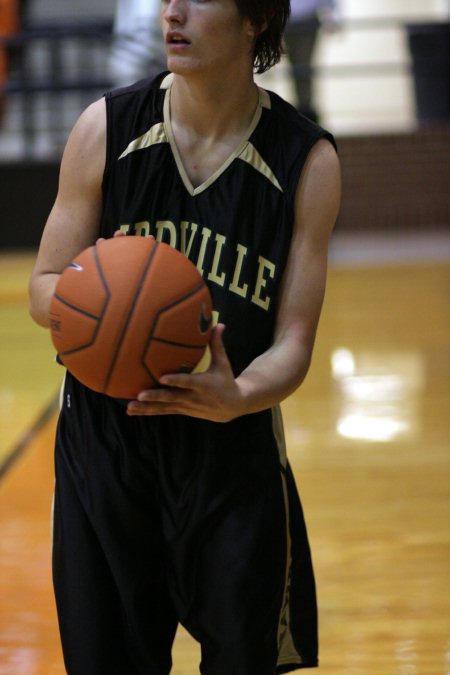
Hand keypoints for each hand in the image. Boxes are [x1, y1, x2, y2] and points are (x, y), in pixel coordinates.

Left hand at [126, 325, 245, 421]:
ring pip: (164, 407)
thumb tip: (218, 323)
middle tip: (140, 395)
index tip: (162, 378)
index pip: (188, 382)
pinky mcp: (181, 411)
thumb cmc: (226, 380)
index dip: (176, 381)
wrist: (232, 407)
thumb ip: (217, 344)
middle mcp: (193, 397)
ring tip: (130, 406)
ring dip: (147, 408)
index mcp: (204, 385)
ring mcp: (186, 406)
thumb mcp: (223, 363)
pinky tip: (132, 411)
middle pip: (172, 397)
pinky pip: (163, 411)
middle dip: (156, 397)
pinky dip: (148, 411)